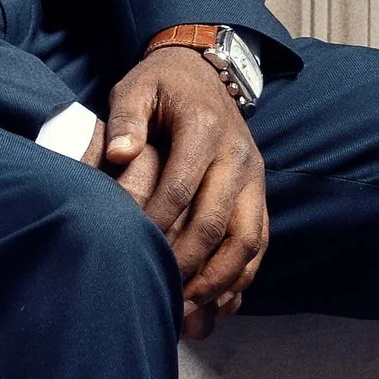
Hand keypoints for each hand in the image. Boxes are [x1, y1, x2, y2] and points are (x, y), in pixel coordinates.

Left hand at [98, 46, 268, 340]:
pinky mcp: (259, 192)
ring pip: (248, 239)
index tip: (132, 252)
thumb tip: (118, 154)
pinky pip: (259, 240)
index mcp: (205, 129)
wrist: (204, 71)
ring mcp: (254, 177)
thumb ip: (125, 118)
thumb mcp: (136, 87)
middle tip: (162, 294)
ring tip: (191, 307)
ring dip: (221, 279)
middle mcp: (237, 155)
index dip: (156, 226)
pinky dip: (242, 274)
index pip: (180, 189)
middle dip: (189, 264)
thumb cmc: (161, 86)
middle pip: (218, 223)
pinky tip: (219, 300)